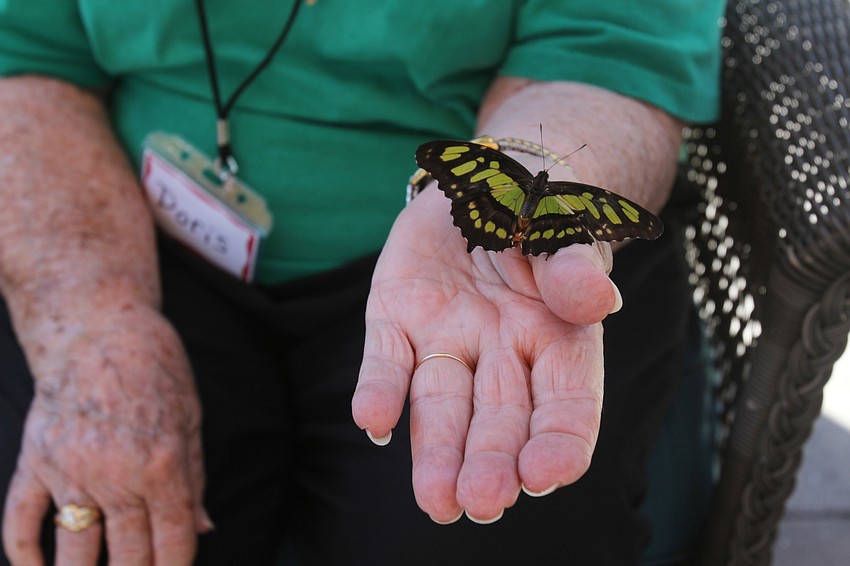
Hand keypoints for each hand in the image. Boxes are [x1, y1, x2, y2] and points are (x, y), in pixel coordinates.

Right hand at [2, 300, 208, 564]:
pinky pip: (19, 522)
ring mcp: (69, 471)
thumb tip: (202, 528)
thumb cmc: (155, 367)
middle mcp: (115, 476)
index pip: (173, 541)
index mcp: (162, 466)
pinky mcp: (35, 461)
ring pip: (75, 552)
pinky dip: (24, 556)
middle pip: (128, 557)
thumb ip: (194, 480)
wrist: (98, 328)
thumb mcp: (191, 419)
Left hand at [352, 186, 618, 523]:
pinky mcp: (396, 322)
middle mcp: (500, 356)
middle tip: (480, 501)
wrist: (480, 183)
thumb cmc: (537, 213)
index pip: (566, 407)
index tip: (544, 474)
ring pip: (441, 407)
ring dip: (436, 453)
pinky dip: (379, 391)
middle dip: (491, 463)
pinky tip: (374, 421)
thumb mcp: (562, 229)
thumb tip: (598, 300)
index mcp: (556, 342)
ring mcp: (446, 342)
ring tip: (437, 500)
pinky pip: (386, 361)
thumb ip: (574, 266)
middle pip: (498, 421)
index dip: (559, 443)